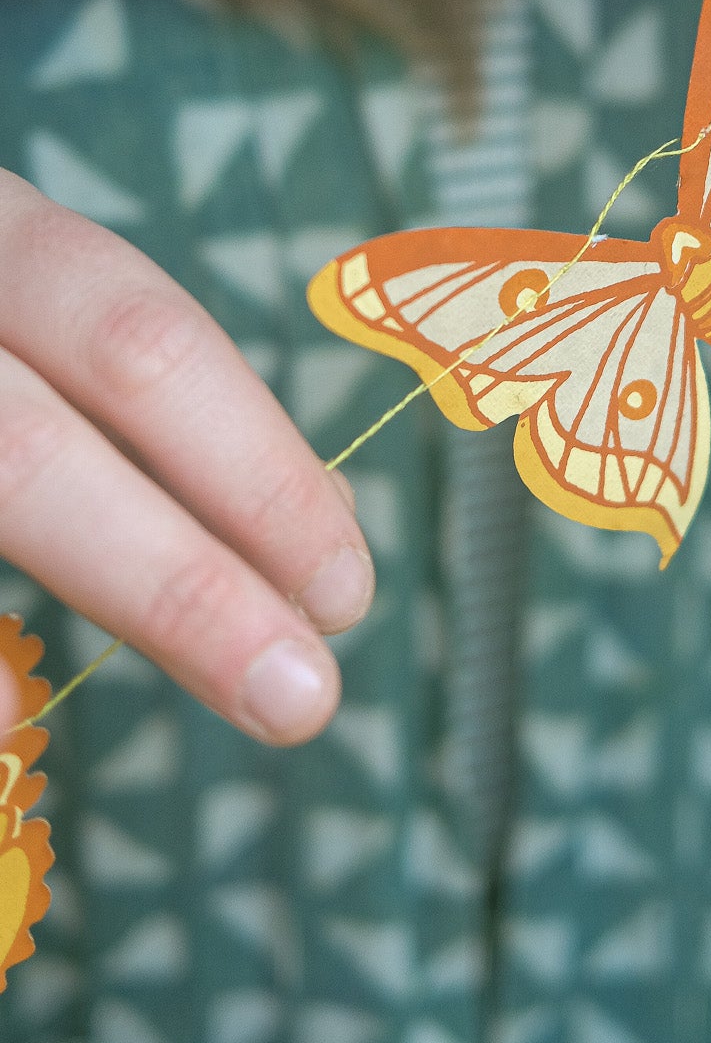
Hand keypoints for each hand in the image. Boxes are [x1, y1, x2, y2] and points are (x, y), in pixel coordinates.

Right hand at [0, 171, 372, 742]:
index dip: (254, 471)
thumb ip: (138, 400)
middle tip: (303, 701)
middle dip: (178, 589)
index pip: (145, 343)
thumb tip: (326, 535)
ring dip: (34, 622)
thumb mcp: (35, 310)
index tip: (347, 590)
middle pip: (28, 455)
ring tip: (50, 732)